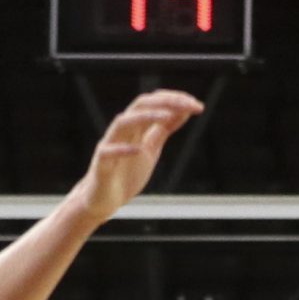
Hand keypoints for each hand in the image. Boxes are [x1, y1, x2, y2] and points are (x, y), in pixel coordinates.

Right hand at [79, 90, 204, 219]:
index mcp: (135, 126)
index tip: (197, 105)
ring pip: (123, 122)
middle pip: (140, 105)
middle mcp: (122, 131)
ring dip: (145, 117)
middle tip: (189, 105)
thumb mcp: (151, 148)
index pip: (154, 102)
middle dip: (165, 102)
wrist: (105, 200)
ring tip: (167, 117)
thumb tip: (183, 110)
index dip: (174, 99)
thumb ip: (163, 130)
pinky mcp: (101, 164)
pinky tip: (138, 150)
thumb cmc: (126, 173)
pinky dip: (123, 149)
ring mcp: (110, 145)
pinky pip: (108, 152)